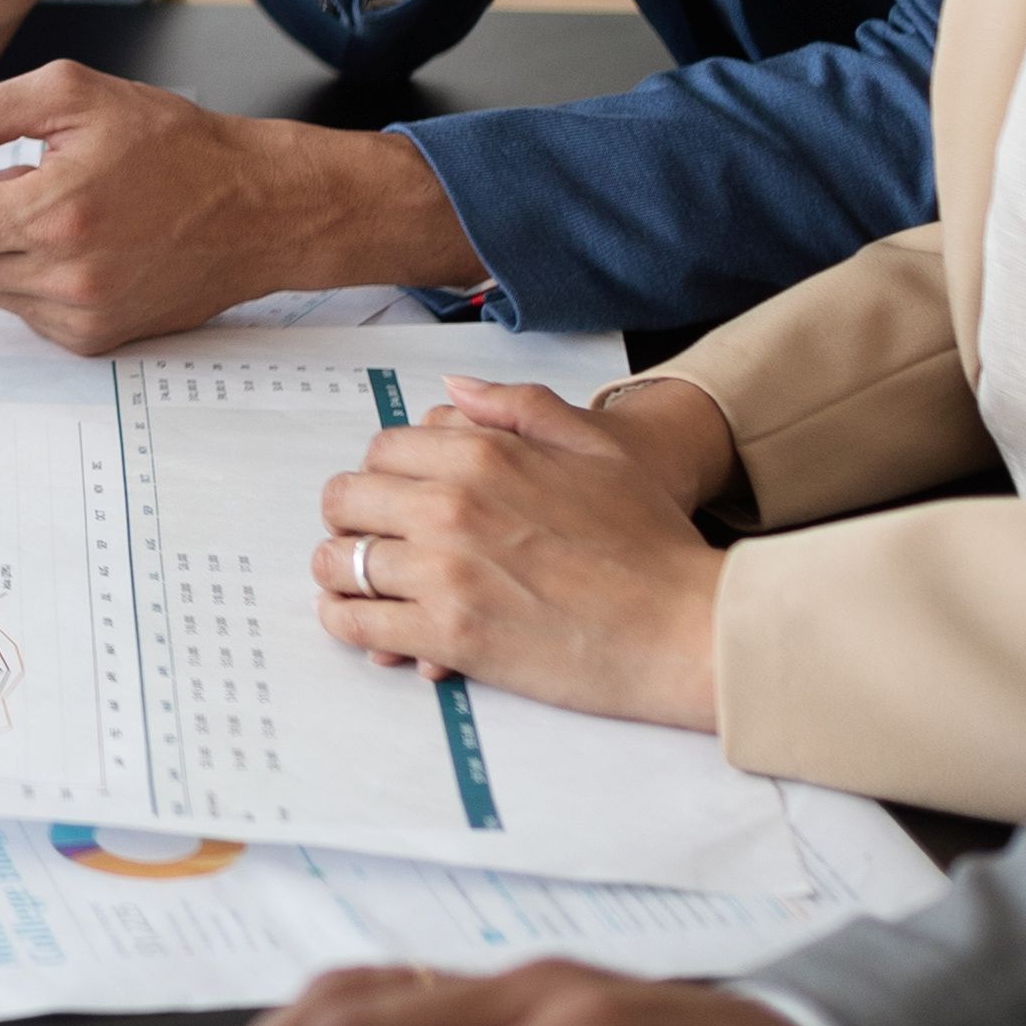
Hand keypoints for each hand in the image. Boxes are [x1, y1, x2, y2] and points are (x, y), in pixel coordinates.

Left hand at [0, 65, 474, 350]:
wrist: (258, 207)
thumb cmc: (172, 142)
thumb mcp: (68, 96)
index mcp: (52, 214)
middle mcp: (62, 279)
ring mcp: (77, 318)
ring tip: (30, 193)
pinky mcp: (92, 340)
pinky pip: (14, 306)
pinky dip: (13, 266)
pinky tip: (57, 232)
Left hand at [316, 380, 725, 732]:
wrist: (685, 626)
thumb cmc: (650, 540)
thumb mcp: (594, 446)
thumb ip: (517, 408)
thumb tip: (453, 390)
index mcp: (481, 454)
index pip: (380, 450)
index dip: (380, 475)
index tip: (389, 496)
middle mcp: (450, 506)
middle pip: (346, 500)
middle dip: (351, 519)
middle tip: (368, 538)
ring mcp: (444, 572)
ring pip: (339, 563)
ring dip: (341, 572)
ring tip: (358, 584)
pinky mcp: (448, 635)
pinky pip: (359, 623)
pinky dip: (347, 623)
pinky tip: (361, 624)